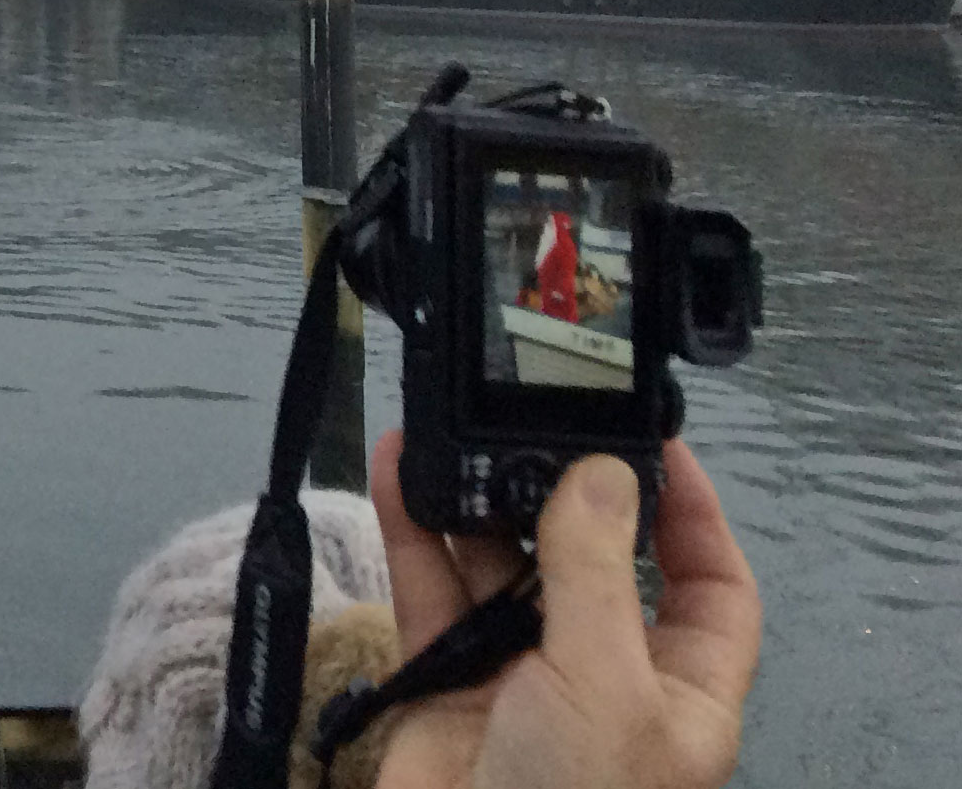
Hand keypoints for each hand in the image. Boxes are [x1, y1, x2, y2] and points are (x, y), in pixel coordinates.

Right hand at [370, 434, 758, 788]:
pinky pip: (429, 589)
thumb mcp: (604, 686)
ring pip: (501, 565)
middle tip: (527, 416)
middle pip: (593, 562)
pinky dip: (411, 528)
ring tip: (449, 427)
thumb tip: (601, 474)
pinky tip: (397, 469)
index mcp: (678, 694)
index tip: (652, 442)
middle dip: (558, 491)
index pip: (712, 590)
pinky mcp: (442, 680)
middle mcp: (603, 678)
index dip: (694, 517)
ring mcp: (519, 678)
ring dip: (474, 498)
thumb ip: (595, 573)